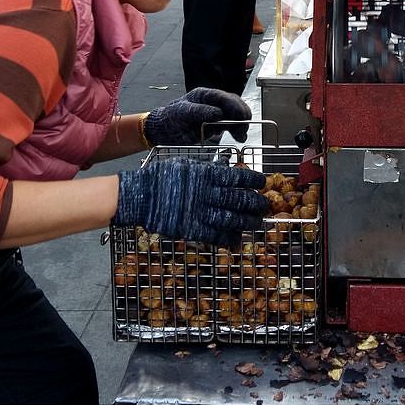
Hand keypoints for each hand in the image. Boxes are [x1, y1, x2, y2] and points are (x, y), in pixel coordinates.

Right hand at [115, 158, 266, 246]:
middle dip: (255, 203)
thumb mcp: (186, 165)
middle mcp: (207, 193)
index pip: (237, 177)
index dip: (252, 180)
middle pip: (239, 199)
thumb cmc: (161, 177)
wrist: (139, 196)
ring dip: (247, 222)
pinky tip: (237, 240)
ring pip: (231, 218)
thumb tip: (225, 170)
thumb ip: (206, 170)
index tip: (262, 182)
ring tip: (258, 223)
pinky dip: (228, 239)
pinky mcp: (191, 229)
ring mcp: (200, 212)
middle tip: (265, 206)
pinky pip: (215, 236)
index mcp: (206, 175)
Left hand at [143, 87, 251, 144]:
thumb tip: (218, 113)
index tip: (241, 115)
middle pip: (233, 104)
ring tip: (242, 135)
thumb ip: (199, 111)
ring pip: (234, 115)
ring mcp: (216, 113)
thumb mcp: (182, 113)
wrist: (165, 131)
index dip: (234, 105)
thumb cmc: (171, 118)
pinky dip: (237, 130)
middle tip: (244, 126)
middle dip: (241, 115)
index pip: (223, 97)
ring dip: (241, 124)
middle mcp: (212, 102)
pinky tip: (240, 137)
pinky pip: (231, 125)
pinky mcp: (217, 124)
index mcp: (204, 95)